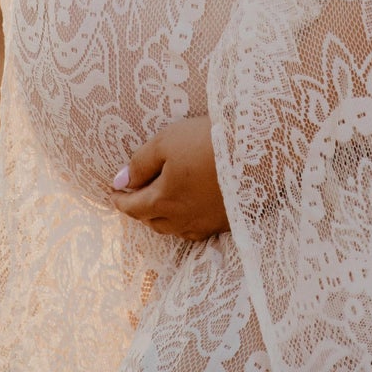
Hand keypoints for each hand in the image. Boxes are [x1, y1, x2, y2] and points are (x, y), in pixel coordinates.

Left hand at [110, 118, 229, 241]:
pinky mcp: (226, 222)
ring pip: (174, 229)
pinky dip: (185, 223)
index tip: (113, 194)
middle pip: (152, 221)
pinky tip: (188, 212)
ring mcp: (206, 223)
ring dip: (161, 219)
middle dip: (140, 210)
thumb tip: (121, 181)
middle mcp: (183, 219)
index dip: (120, 200)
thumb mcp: (167, 142)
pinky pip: (197, 230)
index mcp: (164, 200)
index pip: (134, 207)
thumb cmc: (207, 141)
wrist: (258, 149)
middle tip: (134, 197)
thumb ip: (140, 163)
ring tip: (159, 205)